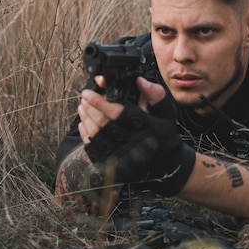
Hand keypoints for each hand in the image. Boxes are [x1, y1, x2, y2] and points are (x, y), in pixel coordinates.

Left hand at [80, 77, 195, 195]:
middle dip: (91, 109)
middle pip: (105, 124)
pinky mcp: (115, 167)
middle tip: (84, 97)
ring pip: (97, 136)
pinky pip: (95, 150)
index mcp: (148, 129)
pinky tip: (83, 123)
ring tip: (82, 107)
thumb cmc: (164, 135)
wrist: (166, 165)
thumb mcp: (166, 113)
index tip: (88, 92)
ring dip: (86, 119)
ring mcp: (124, 158)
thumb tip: (139, 80)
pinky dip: (86, 135)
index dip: (101, 102)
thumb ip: (155, 95)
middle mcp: (135, 145)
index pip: (119, 113)